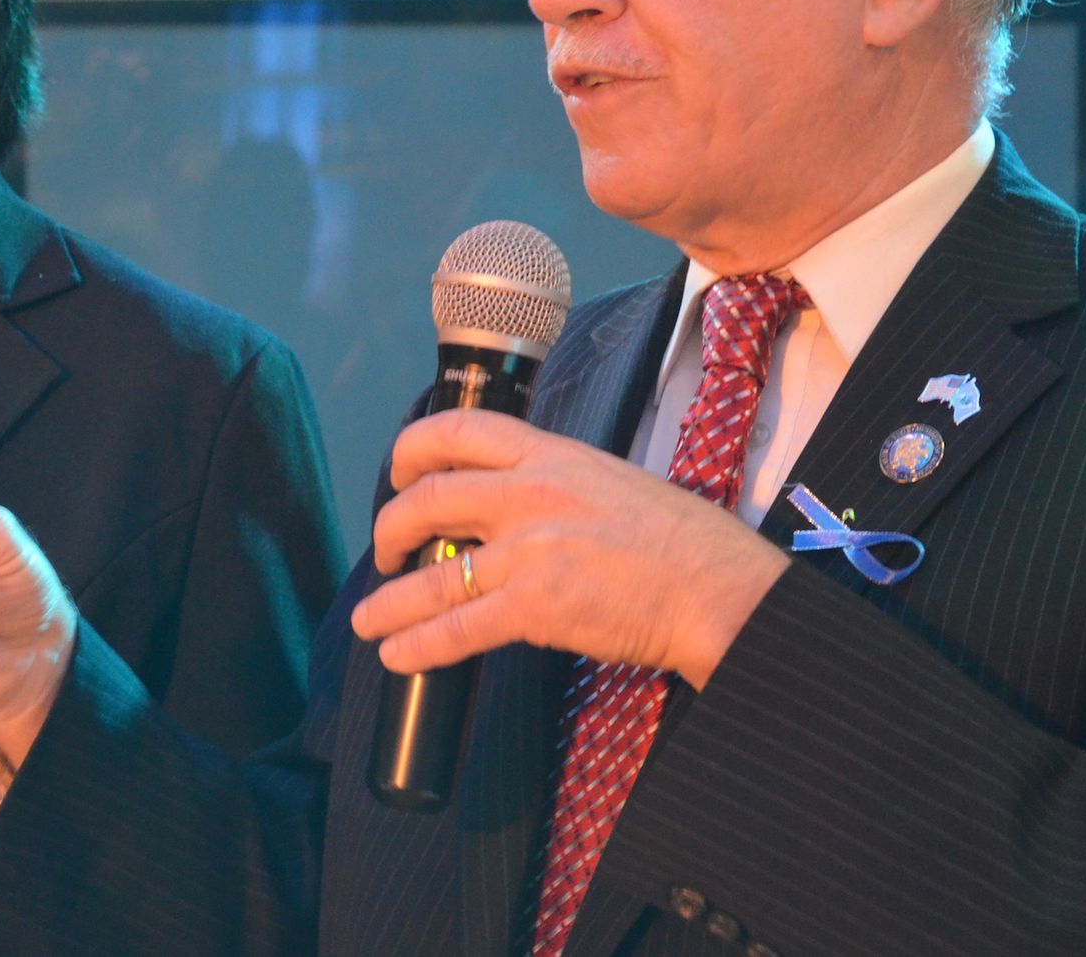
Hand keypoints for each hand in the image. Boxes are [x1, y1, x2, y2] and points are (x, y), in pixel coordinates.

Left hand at [350, 410, 789, 688]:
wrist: (717, 589)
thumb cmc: (684, 543)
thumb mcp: (613, 482)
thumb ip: (560, 486)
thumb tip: (519, 508)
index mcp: (553, 455)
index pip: (463, 430)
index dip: (414, 449)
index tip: (400, 473)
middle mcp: (531, 494)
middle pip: (430, 499)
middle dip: (393, 527)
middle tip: (386, 550)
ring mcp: (529, 550)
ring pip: (434, 574)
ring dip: (390, 600)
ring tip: (368, 621)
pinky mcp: (534, 606)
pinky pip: (457, 627)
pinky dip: (418, 644)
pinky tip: (398, 654)